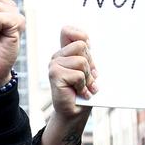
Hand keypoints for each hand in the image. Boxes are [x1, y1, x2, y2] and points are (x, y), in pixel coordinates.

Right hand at [41, 26, 96, 144]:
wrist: (74, 113)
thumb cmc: (83, 92)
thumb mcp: (88, 71)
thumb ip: (86, 56)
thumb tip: (88, 43)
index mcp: (64, 53)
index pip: (68, 31)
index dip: (81, 36)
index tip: (89, 51)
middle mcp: (57, 57)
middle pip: (81, 45)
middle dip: (90, 64)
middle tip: (88, 78)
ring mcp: (54, 65)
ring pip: (81, 61)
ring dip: (87, 77)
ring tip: (84, 87)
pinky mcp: (55, 75)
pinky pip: (78, 74)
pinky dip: (83, 86)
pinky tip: (80, 92)